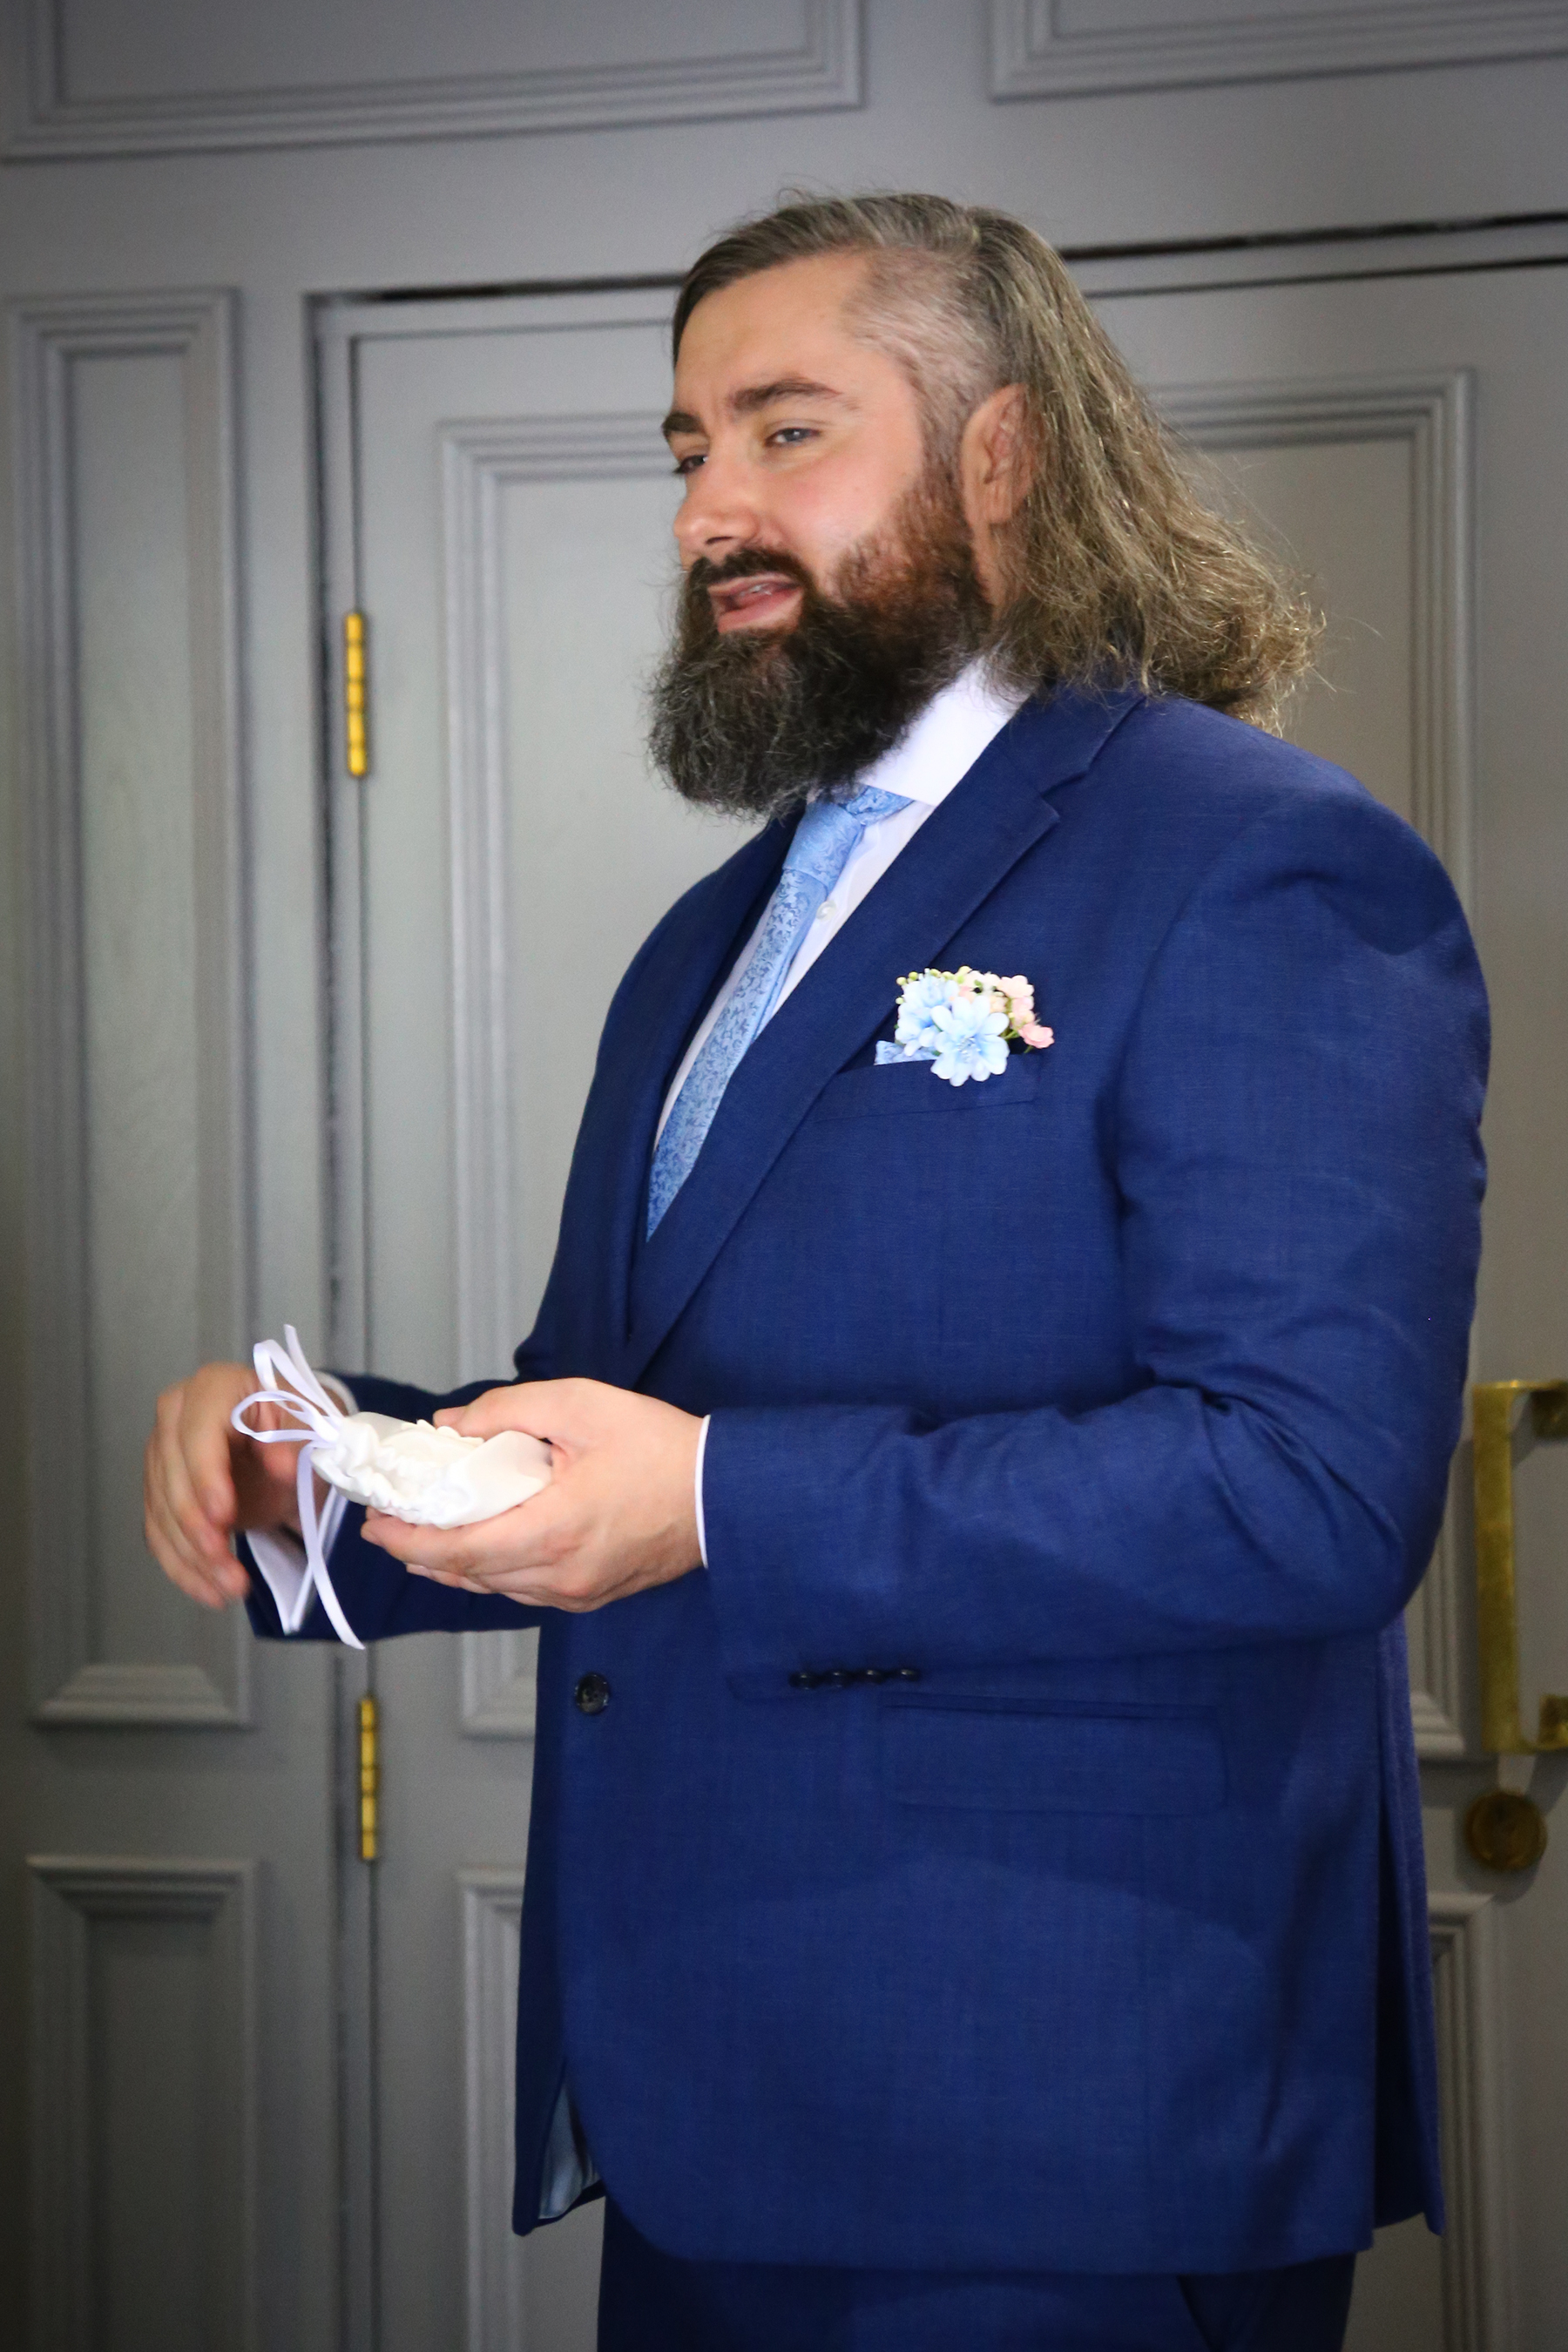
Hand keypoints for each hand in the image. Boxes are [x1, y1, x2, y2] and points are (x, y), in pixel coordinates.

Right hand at [144, 1361, 305, 1609]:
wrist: (289, 1441)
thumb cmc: (301, 1425)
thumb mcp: (313, 1425)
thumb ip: (299, 1437)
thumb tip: (282, 1464)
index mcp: (214, 1386)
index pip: (198, 1430)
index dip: (205, 1475)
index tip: (223, 1516)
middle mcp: (176, 1415)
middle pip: (172, 1477)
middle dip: (199, 1530)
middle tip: (231, 1569)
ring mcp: (161, 1455)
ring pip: (163, 1513)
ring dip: (194, 1558)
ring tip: (232, 1589)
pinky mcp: (160, 1492)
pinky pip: (160, 1534)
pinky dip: (184, 1568)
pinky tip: (211, 1592)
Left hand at [361, 1378, 702, 1611]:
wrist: (724, 1493)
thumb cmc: (660, 1447)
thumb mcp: (580, 1406)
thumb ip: (507, 1411)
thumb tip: (450, 1426)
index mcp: (550, 1532)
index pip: (456, 1550)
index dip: (406, 1540)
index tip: (373, 1523)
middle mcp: (558, 1576)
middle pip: (468, 1574)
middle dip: (420, 1551)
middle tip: (388, 1524)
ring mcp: (577, 1593)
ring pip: (495, 1588)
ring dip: (454, 1565)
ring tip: (423, 1537)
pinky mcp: (593, 1595)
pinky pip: (525, 1590)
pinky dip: (492, 1571)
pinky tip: (481, 1550)